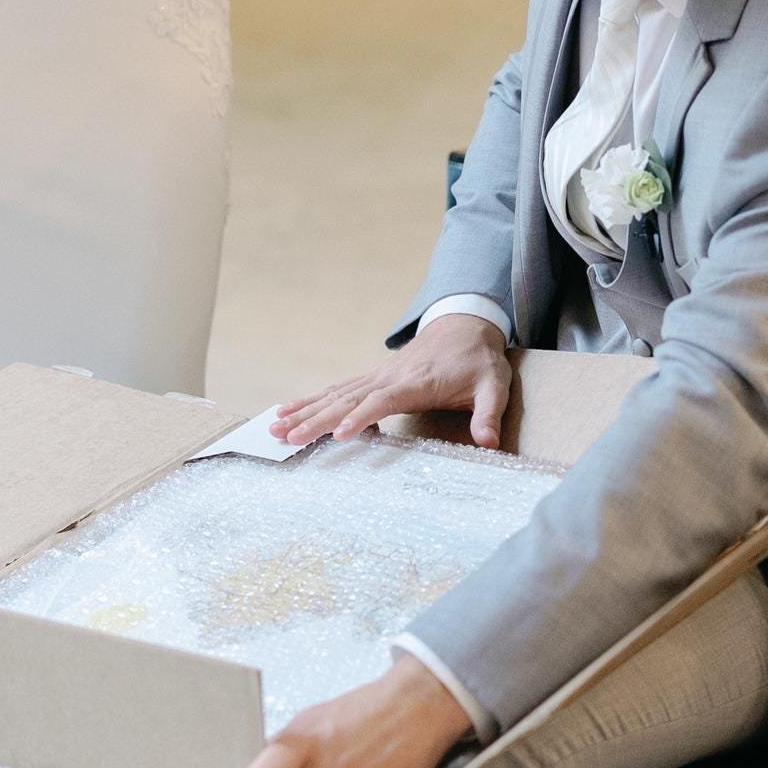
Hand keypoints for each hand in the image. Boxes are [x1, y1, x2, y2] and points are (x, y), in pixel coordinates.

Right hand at [272, 314, 511, 449]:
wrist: (465, 324)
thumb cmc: (478, 360)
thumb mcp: (493, 386)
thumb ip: (488, 414)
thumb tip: (489, 443)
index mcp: (416, 382)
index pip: (383, 401)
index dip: (361, 417)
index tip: (340, 434)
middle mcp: (389, 377)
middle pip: (347, 399)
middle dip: (316, 419)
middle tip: (287, 438)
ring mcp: (377, 375)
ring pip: (335, 394)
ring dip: (305, 410)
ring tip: (275, 427)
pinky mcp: (373, 376)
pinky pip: (337, 389)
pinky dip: (311, 400)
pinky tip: (289, 411)